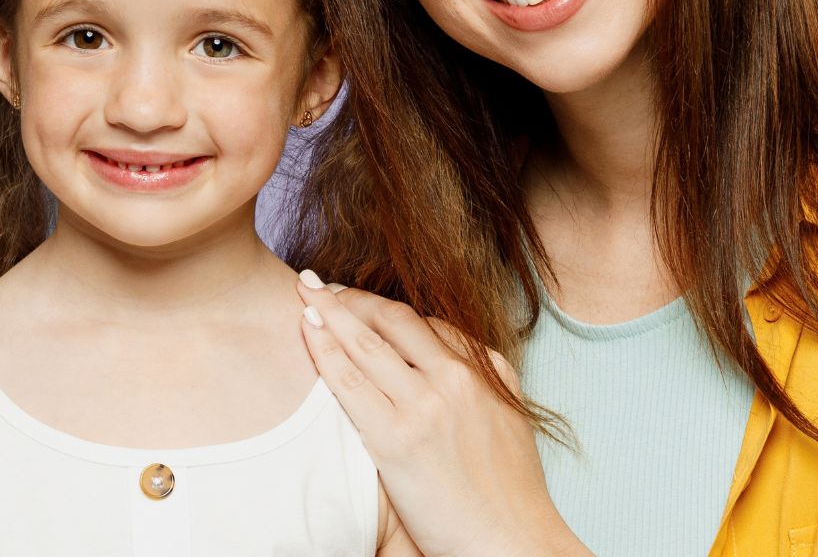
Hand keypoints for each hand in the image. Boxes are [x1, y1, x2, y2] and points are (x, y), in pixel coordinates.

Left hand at [296, 275, 589, 556]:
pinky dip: (324, 350)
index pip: (426, 323)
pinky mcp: (395, 439)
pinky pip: (349, 382)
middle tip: (321, 286)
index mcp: (485, 372)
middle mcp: (456, 380)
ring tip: (305, 294)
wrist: (512, 542)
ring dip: (330, 312)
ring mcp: (424, 407)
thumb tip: (458, 360)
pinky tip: (307, 332)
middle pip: (393, 320)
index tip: (360, 301)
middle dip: (353, 297)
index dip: (385, 307)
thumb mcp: (510, 420)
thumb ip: (485, 383)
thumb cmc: (510, 495)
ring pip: (366, 343)